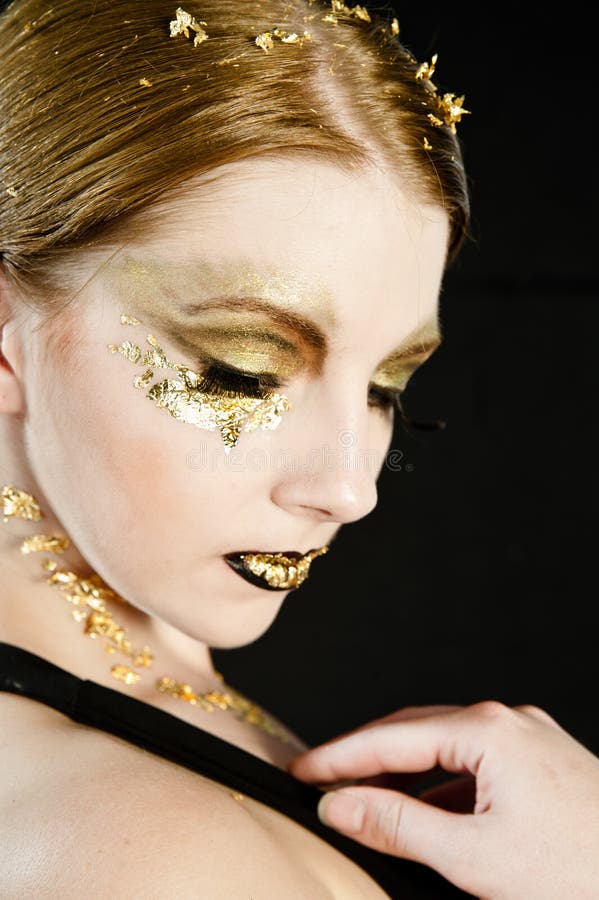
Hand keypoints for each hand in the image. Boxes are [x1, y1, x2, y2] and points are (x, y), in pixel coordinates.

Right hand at [287, 702, 598, 898]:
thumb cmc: (577, 874)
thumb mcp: (474, 857)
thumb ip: (398, 826)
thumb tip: (340, 804)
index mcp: (489, 731)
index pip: (391, 738)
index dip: (340, 756)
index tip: (301, 772)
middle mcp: (509, 721)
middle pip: (416, 731)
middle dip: (367, 758)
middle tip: (323, 782)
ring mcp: (530, 739)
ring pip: (446, 747)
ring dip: (405, 773)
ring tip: (367, 801)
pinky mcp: (543, 762)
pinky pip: (477, 763)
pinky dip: (442, 785)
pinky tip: (428, 813)